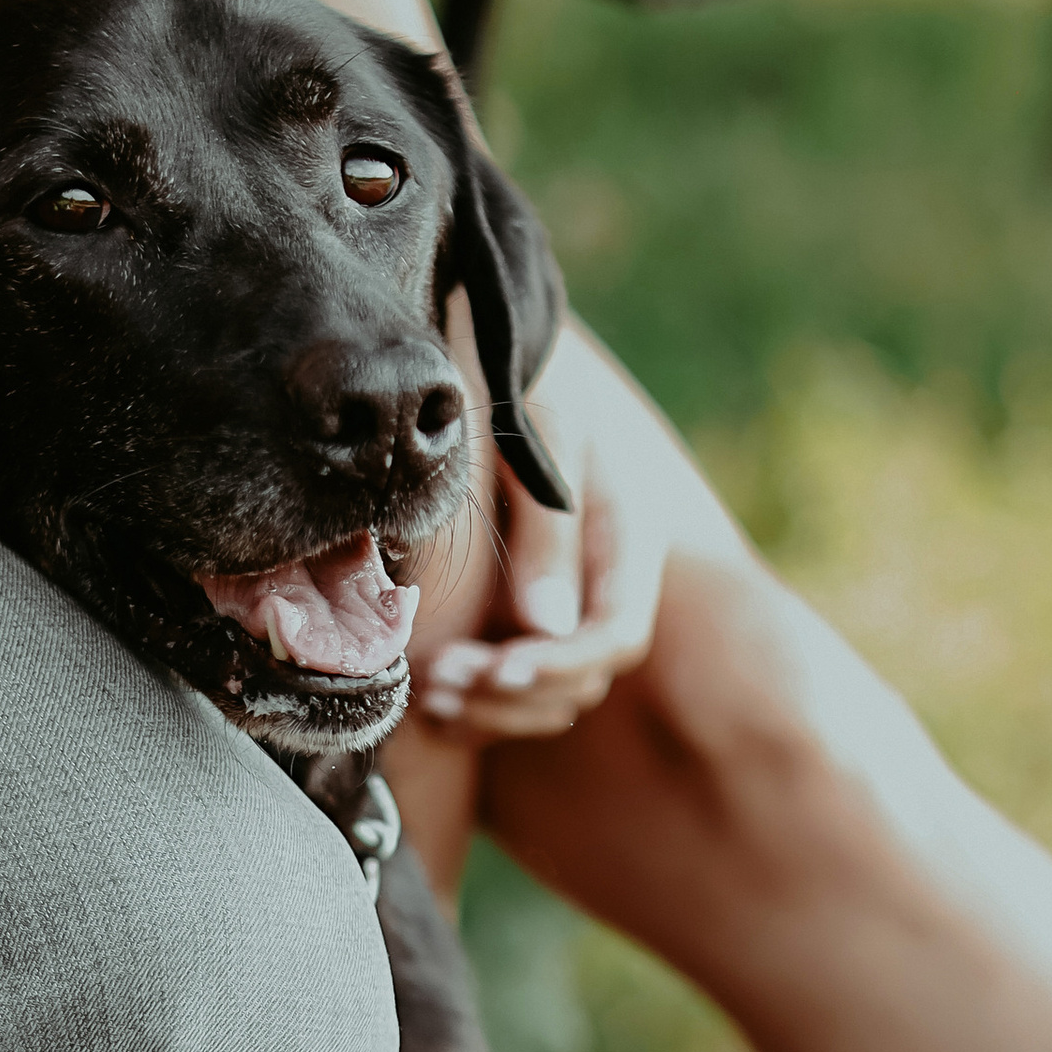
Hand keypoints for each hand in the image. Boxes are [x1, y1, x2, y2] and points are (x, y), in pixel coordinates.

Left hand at [413, 317, 740, 746]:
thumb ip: (547, 524)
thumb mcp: (541, 430)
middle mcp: (600, 582)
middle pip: (578, 682)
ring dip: (489, 710)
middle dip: (513, 696)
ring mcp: (561, 605)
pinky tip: (428, 697)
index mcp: (624, 538)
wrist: (487, 340)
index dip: (560, 666)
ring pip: (547, 700)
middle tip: (439, 682)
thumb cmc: (518, 372)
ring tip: (428, 693)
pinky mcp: (518, 617)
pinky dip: (474, 706)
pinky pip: (510, 692)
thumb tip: (545, 627)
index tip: (497, 671)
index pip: (613, 636)